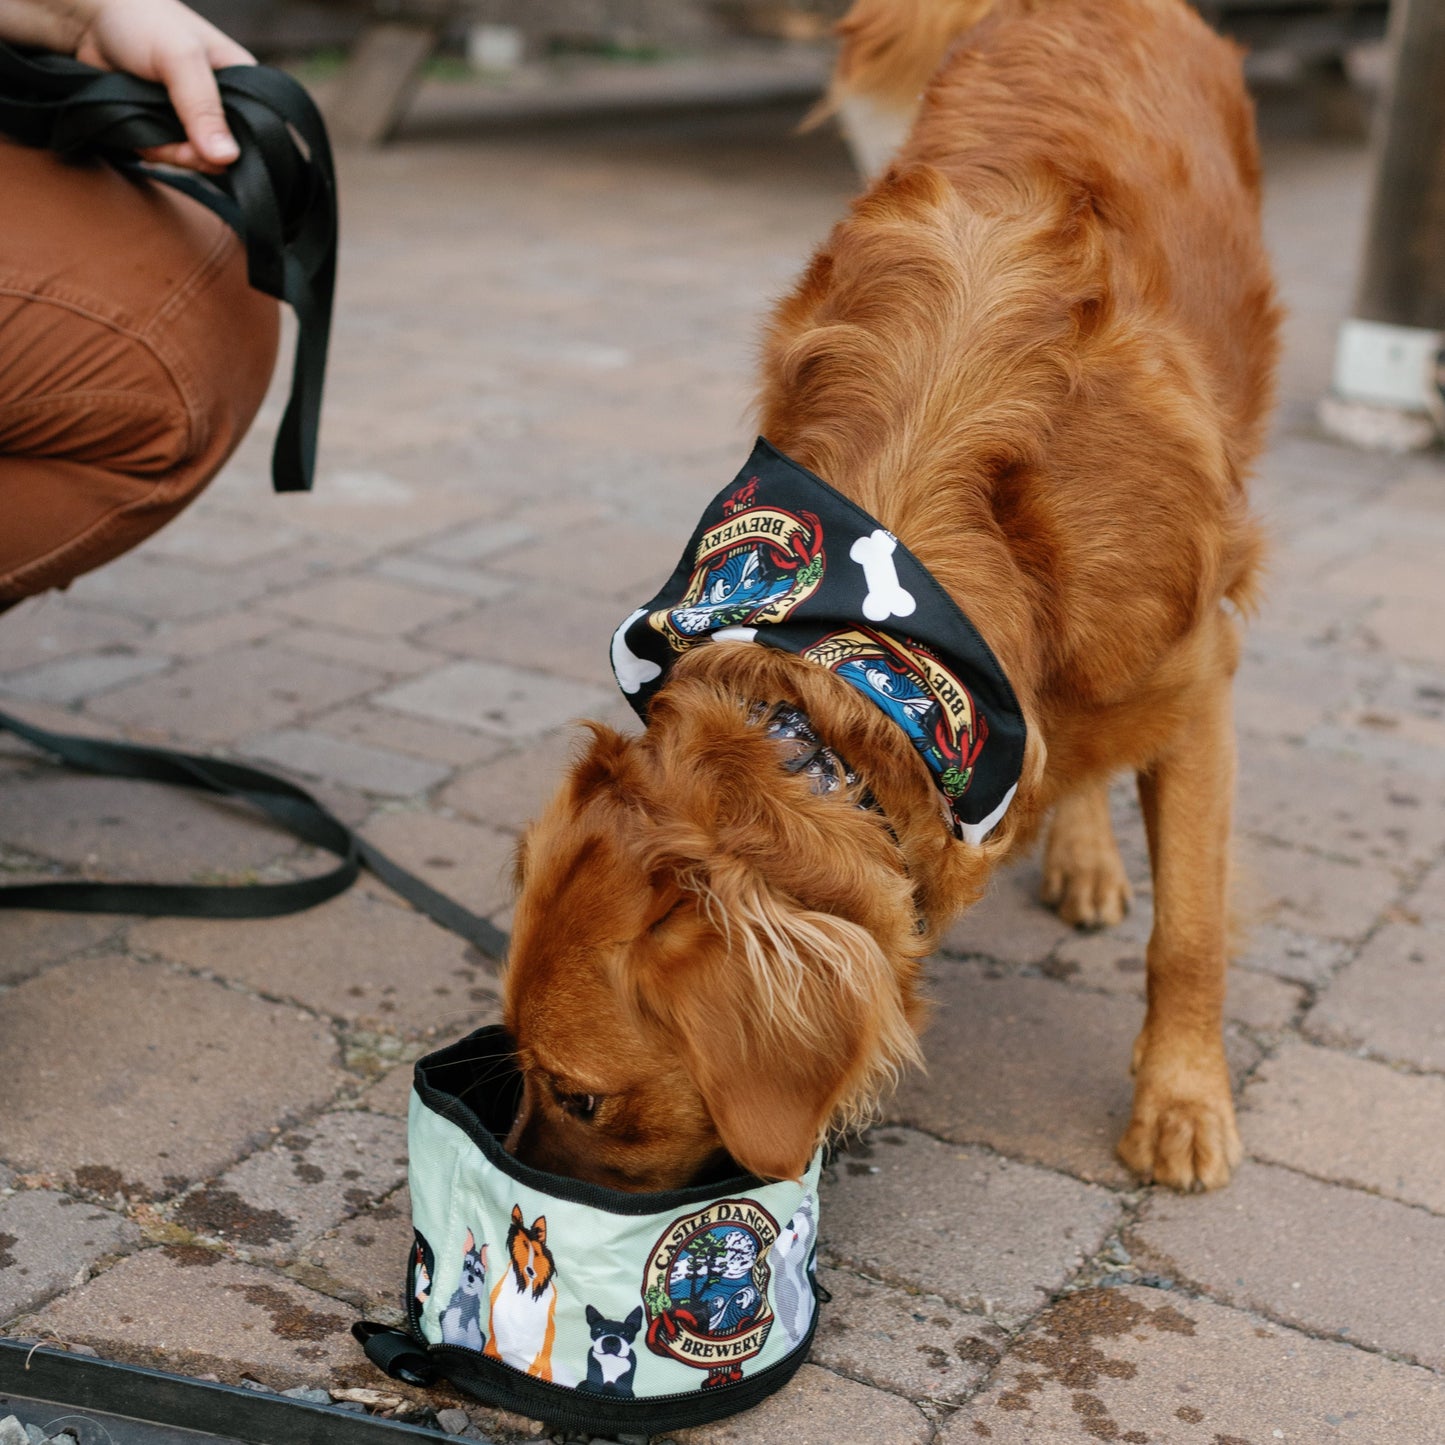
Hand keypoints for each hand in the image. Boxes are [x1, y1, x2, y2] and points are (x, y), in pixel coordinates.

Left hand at [71, 0, 254, 169]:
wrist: (85, 17)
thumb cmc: (141, 21)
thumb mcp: (180, 59)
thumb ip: (203, 108)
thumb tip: (227, 159)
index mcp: (241, 83)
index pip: (257, 133)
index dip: (236, 149)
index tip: (207, 147)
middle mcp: (221, 105)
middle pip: (223, 155)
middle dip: (193, 153)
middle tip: (170, 138)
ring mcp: (192, 118)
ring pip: (193, 159)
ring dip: (166, 150)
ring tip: (144, 119)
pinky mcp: (165, 127)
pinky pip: (166, 155)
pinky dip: (149, 147)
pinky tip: (136, 124)